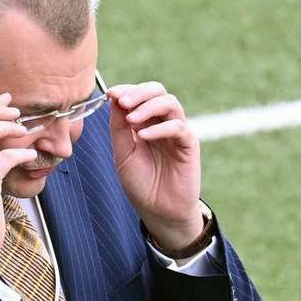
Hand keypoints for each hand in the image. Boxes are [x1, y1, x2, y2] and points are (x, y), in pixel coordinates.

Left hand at [109, 82, 202, 249]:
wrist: (158, 210)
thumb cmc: (141, 183)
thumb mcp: (122, 153)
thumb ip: (119, 127)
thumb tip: (114, 98)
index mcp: (145, 121)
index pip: (139, 94)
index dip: (126, 90)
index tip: (110, 93)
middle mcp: (162, 122)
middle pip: (157, 90)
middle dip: (138, 92)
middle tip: (122, 102)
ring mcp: (177, 132)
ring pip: (170, 102)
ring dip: (148, 106)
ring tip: (131, 119)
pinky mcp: (189, 144)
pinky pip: (177, 127)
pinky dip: (159, 128)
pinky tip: (143, 136)